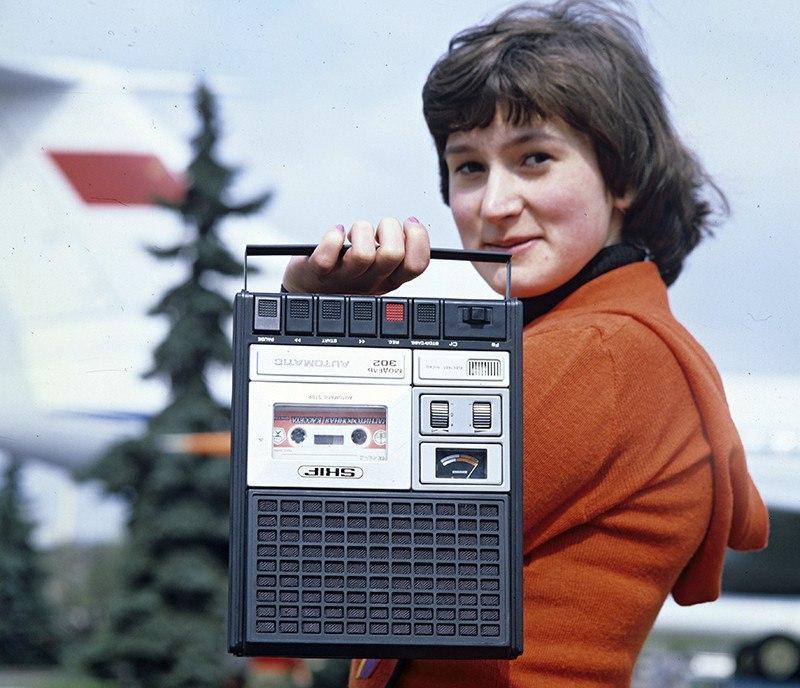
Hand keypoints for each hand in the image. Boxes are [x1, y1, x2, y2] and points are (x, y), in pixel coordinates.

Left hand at [282, 217, 429, 293]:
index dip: (418, 240)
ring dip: (360, 231)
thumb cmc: (345, 273)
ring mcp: (344, 279)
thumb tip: (412, 224)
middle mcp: (369, 282)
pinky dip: (332, 237)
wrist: (309, 290)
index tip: (409, 224)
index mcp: (389, 280)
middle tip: (379, 229)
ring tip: (354, 233)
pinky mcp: (318, 273)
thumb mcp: (378, 267)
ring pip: (362, 254)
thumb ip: (396, 250)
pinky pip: (327, 256)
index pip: (416, 265)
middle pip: (393, 255)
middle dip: (389, 228)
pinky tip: (336, 234)